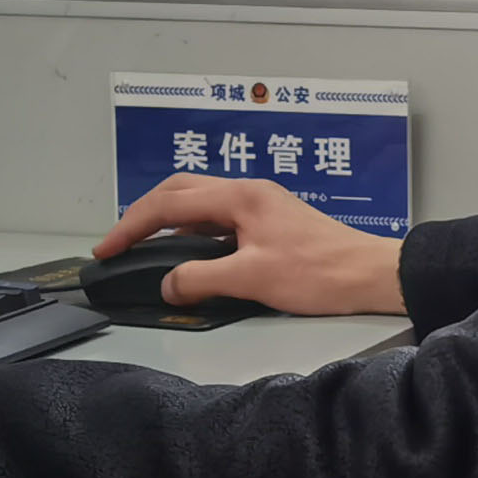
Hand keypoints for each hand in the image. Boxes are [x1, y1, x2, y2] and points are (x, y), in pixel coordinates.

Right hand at [93, 172, 404, 315]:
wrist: (371, 275)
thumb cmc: (320, 273)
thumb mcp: (252, 279)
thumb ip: (202, 279)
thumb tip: (168, 285)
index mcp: (239, 196)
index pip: (169, 203)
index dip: (131, 226)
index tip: (107, 248)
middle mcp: (248, 192)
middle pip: (180, 192)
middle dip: (144, 215)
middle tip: (120, 243)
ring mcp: (261, 205)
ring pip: (200, 204)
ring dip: (169, 222)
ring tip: (147, 250)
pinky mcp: (271, 222)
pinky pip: (220, 220)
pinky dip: (195, 234)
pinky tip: (192, 257)